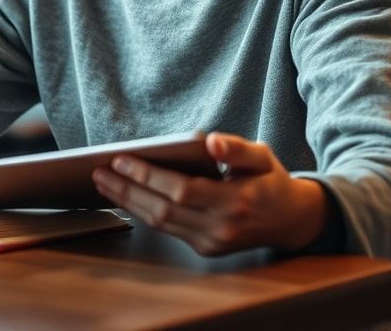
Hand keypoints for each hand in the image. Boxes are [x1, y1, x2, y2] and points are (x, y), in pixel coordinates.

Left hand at [91, 132, 328, 255]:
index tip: (121, 160)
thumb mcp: (262, 155)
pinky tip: (127, 197)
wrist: (291, 220)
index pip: (180, 190)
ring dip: (128, 203)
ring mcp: (212, 243)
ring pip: (160, 223)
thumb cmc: (271, 180)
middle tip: (99, 172)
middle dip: (127, 190)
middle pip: (162, 210)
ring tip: (104, 183)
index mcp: (235, 202)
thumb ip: (237, 149)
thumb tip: (212, 142)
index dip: (147, 176)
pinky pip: (168, 229)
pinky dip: (144, 212)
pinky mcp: (205, 249)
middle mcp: (221, 228)